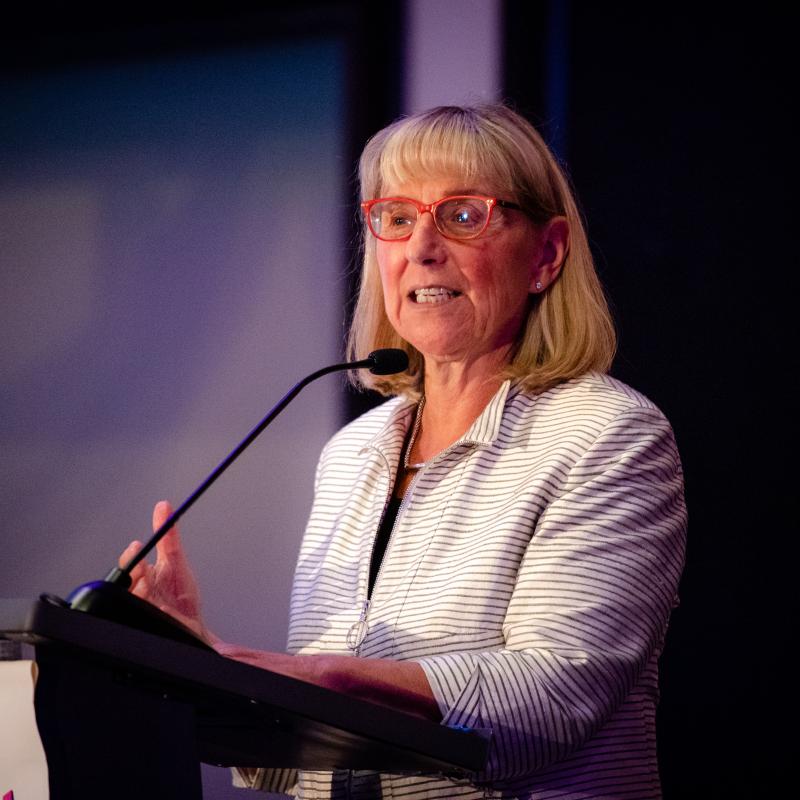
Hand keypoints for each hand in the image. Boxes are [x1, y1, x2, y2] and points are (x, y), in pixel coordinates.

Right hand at [119, 501, 212, 643]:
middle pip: (128, 582)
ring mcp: (145, 610)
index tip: (138, 545)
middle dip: (136, 574)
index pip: (130, 563)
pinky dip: (160, 615)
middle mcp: (140, 593)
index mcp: (144, 577)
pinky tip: (163, 610)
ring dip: (144, 594)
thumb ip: (168, 536)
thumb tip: (163, 507)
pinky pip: (153, 622)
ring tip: (154, 591)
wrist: (190, 627)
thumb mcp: (176, 561)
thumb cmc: (180, 594)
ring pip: (136, 601)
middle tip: (144, 570)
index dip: (132, 556)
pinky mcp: (153, 627)